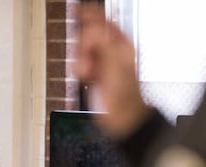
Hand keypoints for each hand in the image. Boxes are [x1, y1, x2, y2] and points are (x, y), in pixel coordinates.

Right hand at [74, 3, 149, 137]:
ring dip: (81, 59)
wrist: (122, 117)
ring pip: (84, 50)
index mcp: (121, 45)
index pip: (106, 23)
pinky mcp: (95, 74)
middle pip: (90, 35)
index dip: (93, 15)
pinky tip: (86, 75)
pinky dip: (81, 69)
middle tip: (87, 56)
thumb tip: (93, 30)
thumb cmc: (125, 94)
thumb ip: (102, 44)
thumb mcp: (114, 64)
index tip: (80, 11)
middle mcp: (112, 52)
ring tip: (87, 70)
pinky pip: (82, 64)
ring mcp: (103, 63)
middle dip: (84, 44)